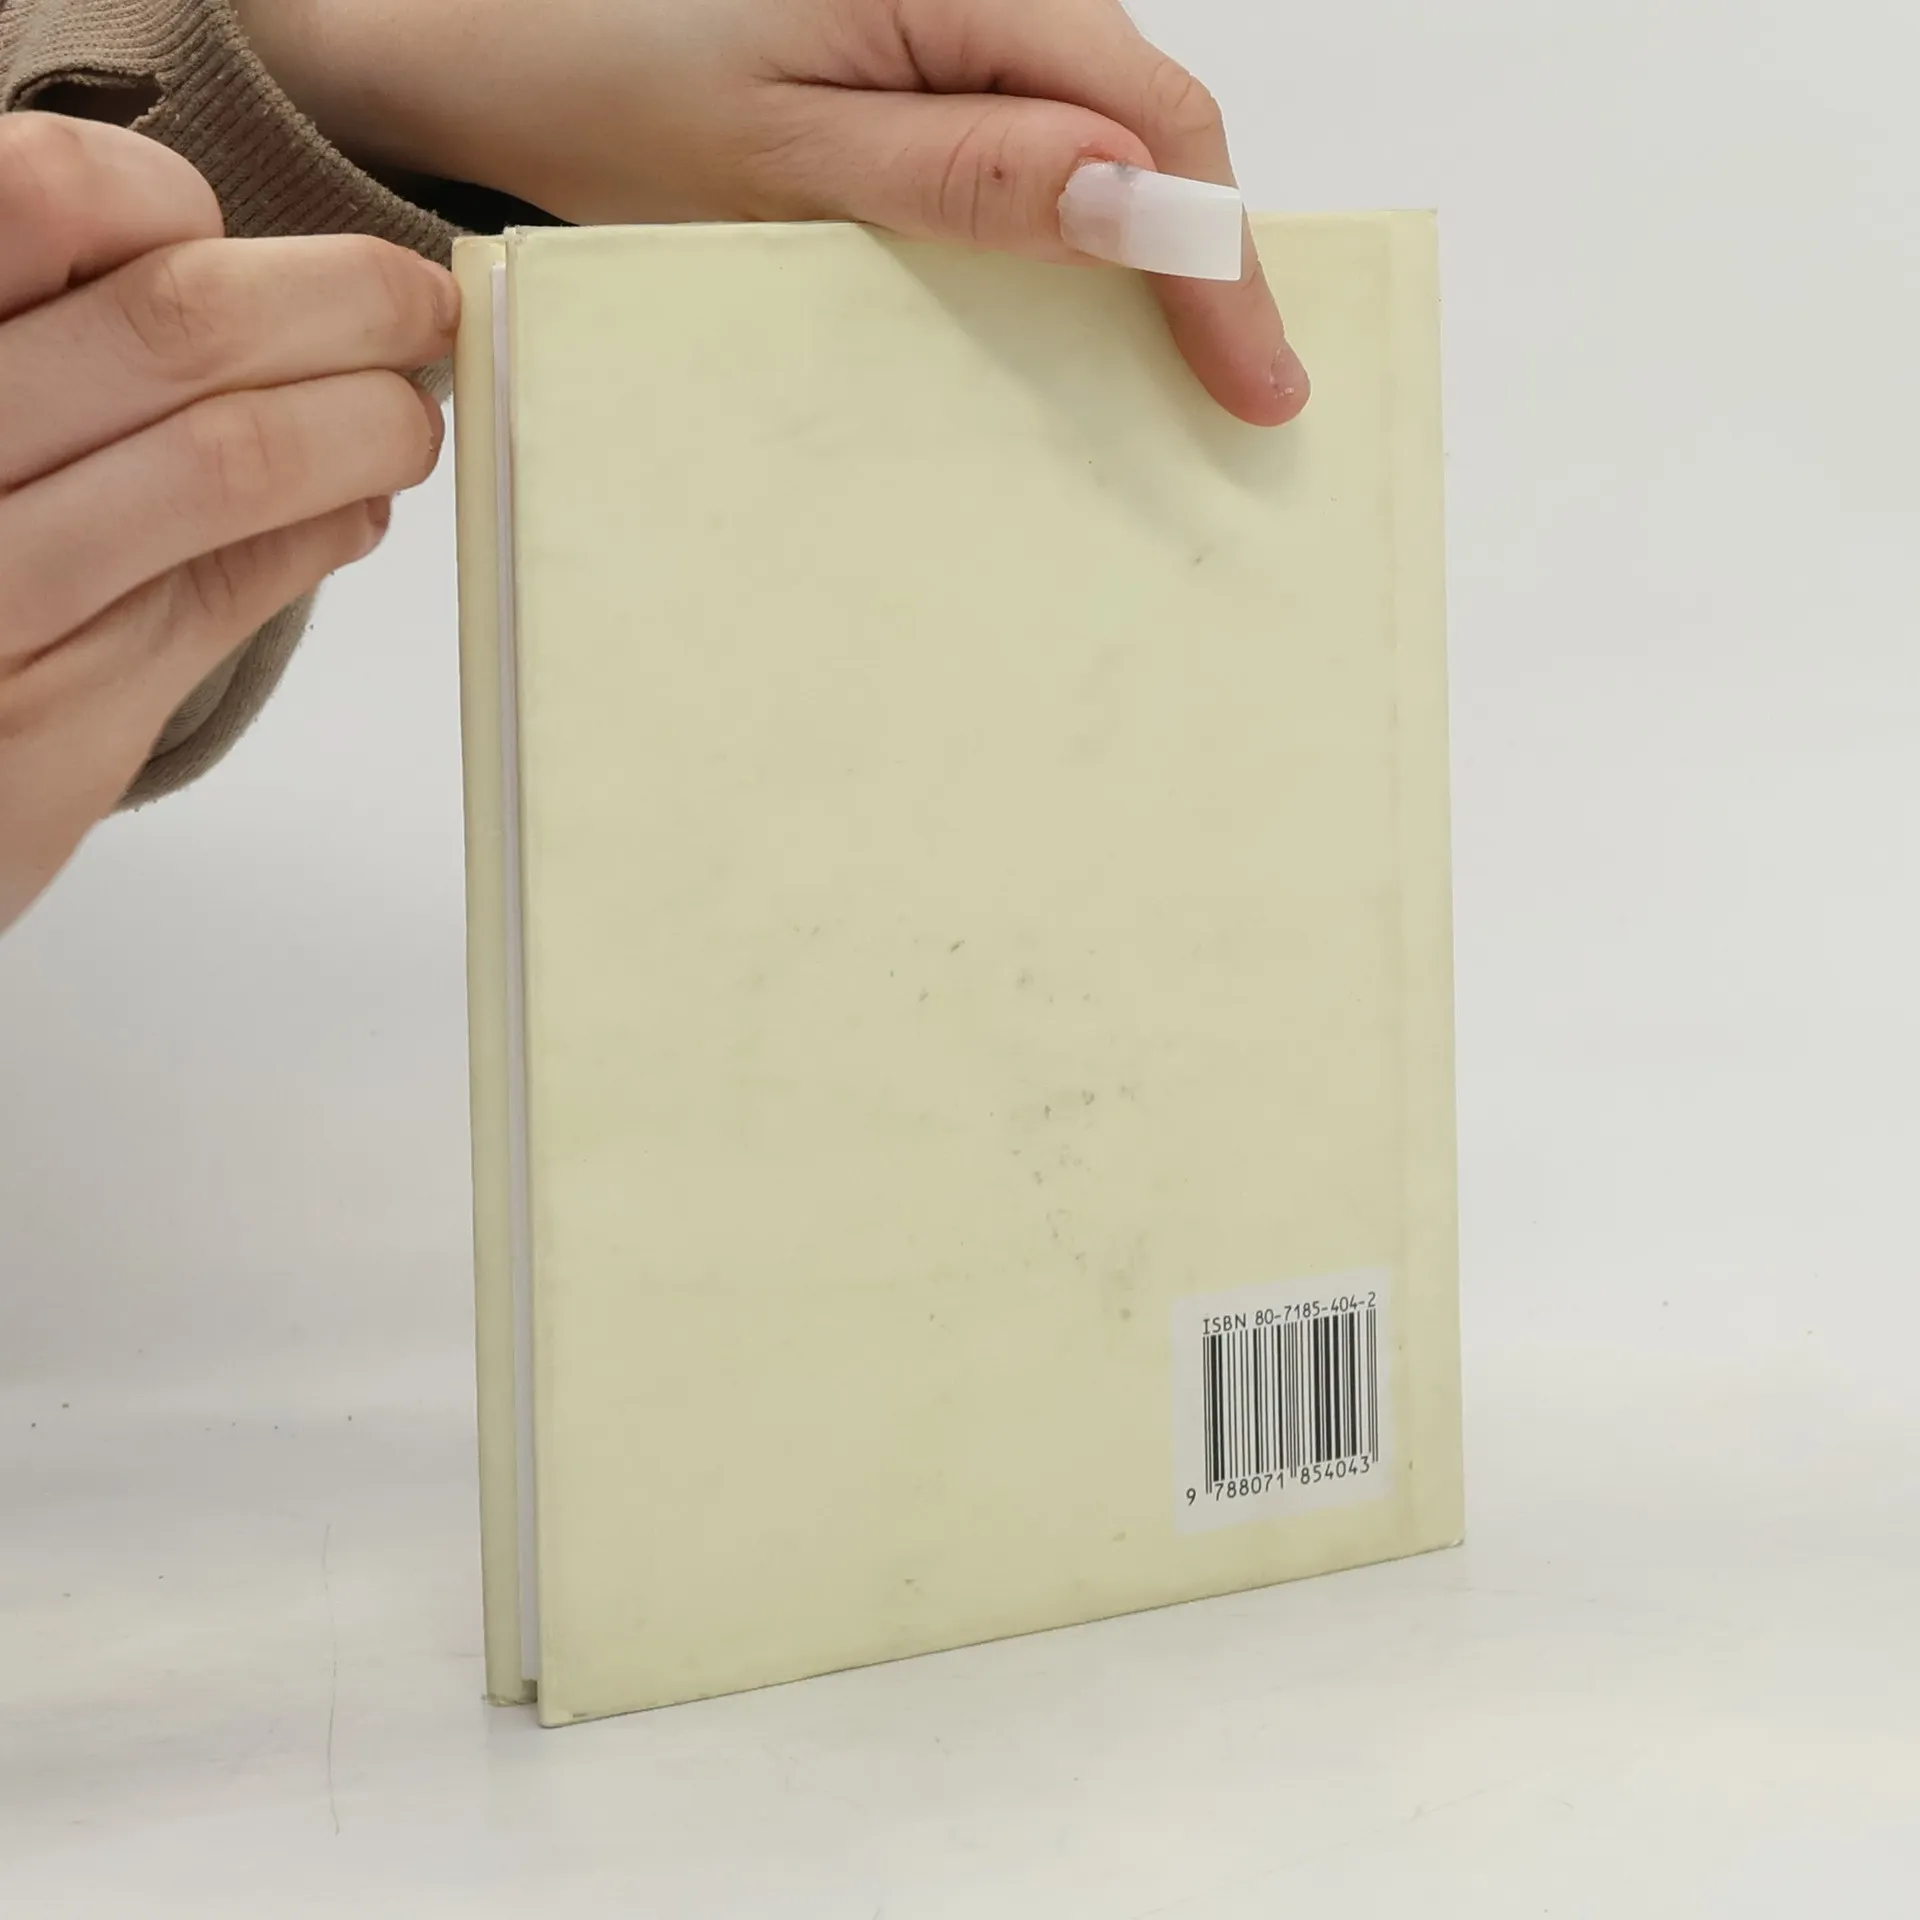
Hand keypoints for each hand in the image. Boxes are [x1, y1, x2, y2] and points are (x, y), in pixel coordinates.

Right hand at [0, 114, 457, 932]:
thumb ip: (71, 377)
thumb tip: (253, 325)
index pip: (47, 190)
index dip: (183, 208)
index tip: (255, 247)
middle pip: (179, 319)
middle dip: (347, 303)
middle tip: (418, 312)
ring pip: (226, 453)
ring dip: (364, 426)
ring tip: (407, 425)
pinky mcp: (51, 697)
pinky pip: (223, 587)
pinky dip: (320, 532)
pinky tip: (354, 511)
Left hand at [239, 0, 1307, 425]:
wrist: (491, 50)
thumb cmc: (608, 88)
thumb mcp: (790, 156)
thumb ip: (971, 173)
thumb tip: (1141, 202)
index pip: (1149, 114)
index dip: (1218, 253)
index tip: (1259, 383)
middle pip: (1145, 119)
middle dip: (1202, 259)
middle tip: (1243, 397)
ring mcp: (946, 26)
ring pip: (1095, 138)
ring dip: (1143, 255)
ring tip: (1184, 372)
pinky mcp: (916, 71)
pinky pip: (1027, 148)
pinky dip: (1067, 237)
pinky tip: (1078, 312)